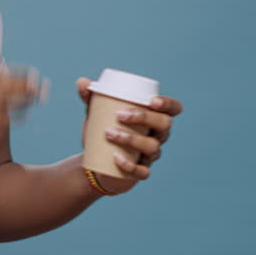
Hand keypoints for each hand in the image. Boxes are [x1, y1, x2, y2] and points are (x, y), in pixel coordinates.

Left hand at [77, 76, 183, 193]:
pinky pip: (143, 171)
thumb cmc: (103, 130)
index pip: (173, 109)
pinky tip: (116, 158)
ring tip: (108, 133)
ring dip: (131, 139)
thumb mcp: (96, 113)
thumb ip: (90, 97)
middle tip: (119, 115)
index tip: (151, 101)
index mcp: (154, 118)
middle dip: (144, 118)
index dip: (168, 104)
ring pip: (152, 147)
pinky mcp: (141, 172)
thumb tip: (82, 82)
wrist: (96, 161)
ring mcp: (151, 155)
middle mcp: (158, 136)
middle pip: (164, 125)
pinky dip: (130, 165)